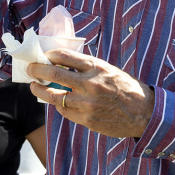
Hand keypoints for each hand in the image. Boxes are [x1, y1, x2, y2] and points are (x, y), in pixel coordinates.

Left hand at [29, 49, 155, 138]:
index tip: (44, 55)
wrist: (144, 113)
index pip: (65, 56)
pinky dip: (57, 105)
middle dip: (37, 70)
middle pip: (53, 73)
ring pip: (53, 96)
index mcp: (96, 67)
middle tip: (30, 68)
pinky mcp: (87, 119)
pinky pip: (64, 111)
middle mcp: (90, 84)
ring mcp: (87, 103)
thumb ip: (87, 67)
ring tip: (34, 87)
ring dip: (40, 90)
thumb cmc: (126, 88)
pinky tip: (56, 101)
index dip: (49, 54)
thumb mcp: (109, 70)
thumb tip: (62, 63)